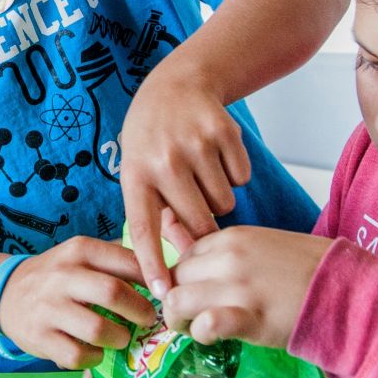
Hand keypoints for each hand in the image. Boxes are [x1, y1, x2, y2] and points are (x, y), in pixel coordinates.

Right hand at [0, 236, 157, 368]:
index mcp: (80, 250)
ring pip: (97, 329)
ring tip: (122, 338)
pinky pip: (77, 355)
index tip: (163, 294)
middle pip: (114, 293)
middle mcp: (63, 275)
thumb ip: (115, 262)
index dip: (152, 280)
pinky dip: (94, 358)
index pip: (127, 261)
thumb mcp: (81, 257)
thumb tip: (163, 277)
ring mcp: (49, 307)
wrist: (5, 292)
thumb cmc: (57, 276)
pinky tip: (96, 353)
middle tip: (148, 319)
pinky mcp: (39, 337)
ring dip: (119, 338)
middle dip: (140, 311)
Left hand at [120, 64, 250, 299]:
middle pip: (198, 223)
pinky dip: (233, 174)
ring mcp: (196, 145)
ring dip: (217, 197)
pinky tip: (215, 155)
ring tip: (200, 172)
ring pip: (224, 204)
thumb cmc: (153, 140)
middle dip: (202, 226)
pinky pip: (241, 179)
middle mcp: (164, 160)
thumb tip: (176, 263)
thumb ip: (153, 211)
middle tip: (195, 206)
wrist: (177, 84)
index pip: (144, 228)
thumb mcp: (138, 169)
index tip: (163, 294)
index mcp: (136, 174)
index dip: (153, 263)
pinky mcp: (225, 133)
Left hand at [162, 226, 332, 348]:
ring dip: (180, 320)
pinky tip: (214, 337)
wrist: (345, 290)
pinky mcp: (251, 318)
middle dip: (174, 301)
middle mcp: (228, 257)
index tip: (191, 294)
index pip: (181, 256)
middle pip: (173, 278)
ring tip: (197, 330)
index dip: (180, 279)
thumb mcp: (257, 244)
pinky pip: (207, 324)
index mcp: (230, 237)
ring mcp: (239, 287)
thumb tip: (174, 232)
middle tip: (188, 318)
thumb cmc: (303, 269)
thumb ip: (218, 245)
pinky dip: (202, 332)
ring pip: (177, 301)